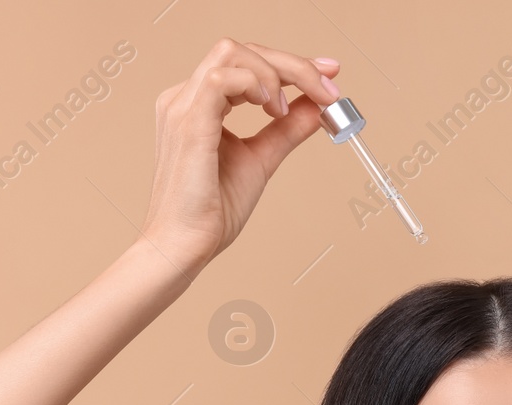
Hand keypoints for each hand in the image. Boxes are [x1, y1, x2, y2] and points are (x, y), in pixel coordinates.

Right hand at [138, 39, 341, 276]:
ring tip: (288, 110)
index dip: (290, 64)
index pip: (245, 63)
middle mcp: (185, 98)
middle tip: (327, 89)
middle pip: (241, 50)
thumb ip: (286, 131)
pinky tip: (273, 110)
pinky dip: (256, 85)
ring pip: (232, 54)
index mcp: (198, 105)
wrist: (185, 246)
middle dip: (292, 64)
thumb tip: (317, 107)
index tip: (328, 75)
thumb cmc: (211, 212)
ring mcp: (183, 107)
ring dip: (275, 72)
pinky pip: (223, 79)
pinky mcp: (188, 123)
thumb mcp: (261, 160)